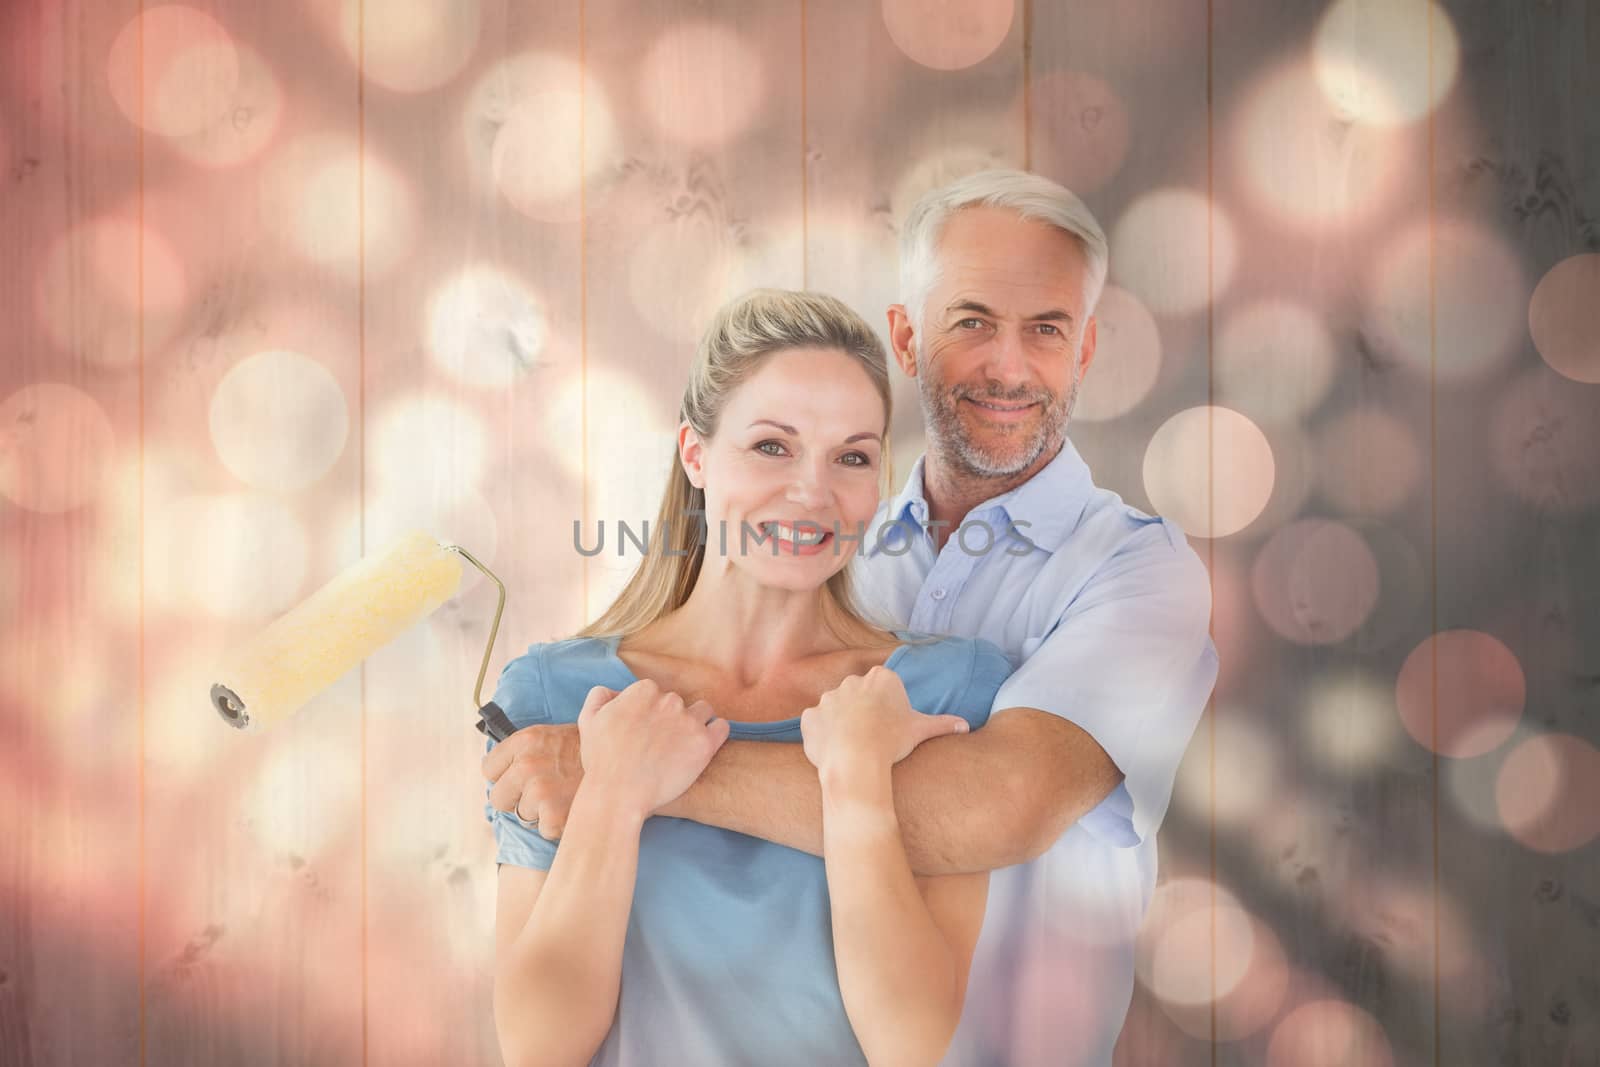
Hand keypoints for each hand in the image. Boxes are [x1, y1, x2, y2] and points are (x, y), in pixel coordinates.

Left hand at [483, 715, 589, 839]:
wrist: (626, 762)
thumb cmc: (587, 752)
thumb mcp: (551, 737)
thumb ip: (524, 751)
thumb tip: (494, 771)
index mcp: (525, 741)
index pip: (489, 769)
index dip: (504, 777)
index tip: (520, 779)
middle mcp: (527, 764)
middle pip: (498, 797)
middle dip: (516, 799)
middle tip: (543, 792)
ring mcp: (539, 790)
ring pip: (521, 816)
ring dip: (539, 812)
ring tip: (563, 797)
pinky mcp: (553, 815)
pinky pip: (542, 829)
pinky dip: (557, 826)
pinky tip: (573, 809)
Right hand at [578, 678, 729, 819]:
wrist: (618, 794)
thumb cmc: (602, 761)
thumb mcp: (588, 720)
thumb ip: (600, 696)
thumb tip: (615, 692)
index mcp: (644, 691)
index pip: (654, 693)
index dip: (649, 713)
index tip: (644, 731)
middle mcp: (669, 701)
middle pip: (677, 703)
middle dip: (670, 719)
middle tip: (659, 744)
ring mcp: (689, 721)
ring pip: (703, 711)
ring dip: (695, 722)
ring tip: (682, 744)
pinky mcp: (705, 744)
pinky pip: (721, 727)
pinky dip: (715, 733)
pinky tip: (703, 745)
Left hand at [799, 665, 968, 773]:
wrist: (855, 760)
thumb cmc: (891, 742)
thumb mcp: (920, 731)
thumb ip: (942, 724)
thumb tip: (965, 726)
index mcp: (881, 678)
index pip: (884, 688)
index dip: (888, 709)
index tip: (891, 728)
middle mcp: (851, 681)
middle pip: (860, 696)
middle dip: (864, 713)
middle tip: (874, 738)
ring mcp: (827, 698)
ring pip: (837, 710)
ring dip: (842, 725)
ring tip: (854, 748)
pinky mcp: (809, 717)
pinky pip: (816, 725)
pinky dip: (823, 736)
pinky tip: (834, 752)